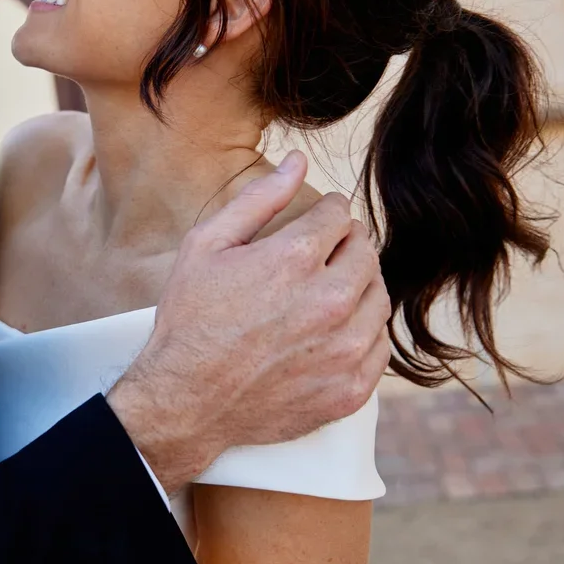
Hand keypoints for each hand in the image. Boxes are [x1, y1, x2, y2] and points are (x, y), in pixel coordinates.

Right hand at [107, 152, 390, 493]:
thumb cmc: (190, 321)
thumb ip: (257, 199)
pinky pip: (379, 346)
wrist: (185, 402)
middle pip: (365, 252)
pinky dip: (361, 333)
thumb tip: (299, 161)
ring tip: (323, 293)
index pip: (339, 216)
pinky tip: (330, 333)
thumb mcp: (206, 246)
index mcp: (294, 260)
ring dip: (357, 287)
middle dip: (344, 246)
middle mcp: (329, 302)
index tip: (314, 223)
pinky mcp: (350, 389)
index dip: (325, 213)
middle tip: (319, 257)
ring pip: (378, 297)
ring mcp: (344, 350)